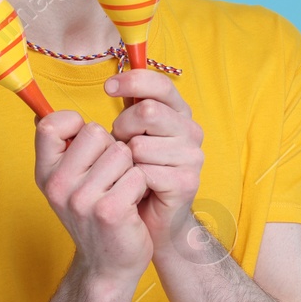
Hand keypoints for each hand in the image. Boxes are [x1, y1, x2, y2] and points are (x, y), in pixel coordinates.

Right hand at [34, 112, 153, 287]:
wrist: (108, 265)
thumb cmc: (95, 214)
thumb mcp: (69, 182)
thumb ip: (62, 148)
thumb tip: (44, 111)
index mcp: (45, 173)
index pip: (50, 125)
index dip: (75, 124)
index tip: (88, 146)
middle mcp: (58, 185)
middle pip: (96, 132)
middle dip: (112, 149)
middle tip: (110, 178)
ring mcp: (82, 199)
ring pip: (122, 152)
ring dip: (130, 169)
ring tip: (122, 191)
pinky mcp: (109, 211)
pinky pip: (138, 174)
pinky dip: (142, 187)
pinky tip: (132, 205)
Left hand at [103, 70, 204, 247]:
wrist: (148, 220)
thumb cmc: (134, 172)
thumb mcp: (129, 134)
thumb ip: (127, 108)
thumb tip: (111, 83)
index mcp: (178, 113)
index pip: (161, 85)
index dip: (133, 81)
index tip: (108, 88)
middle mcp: (190, 130)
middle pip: (147, 112)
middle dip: (123, 128)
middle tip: (122, 147)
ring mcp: (192, 156)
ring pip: (140, 146)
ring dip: (125, 161)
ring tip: (130, 172)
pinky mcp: (187, 182)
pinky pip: (144, 173)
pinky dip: (131, 182)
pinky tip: (136, 188)